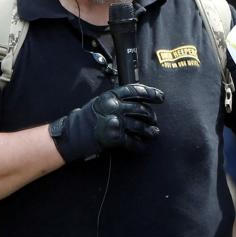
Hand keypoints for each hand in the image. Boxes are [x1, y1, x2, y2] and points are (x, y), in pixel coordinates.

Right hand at [49, 83, 164, 162]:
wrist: (74, 134)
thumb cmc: (88, 118)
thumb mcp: (101, 102)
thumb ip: (117, 100)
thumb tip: (137, 101)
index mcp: (111, 96)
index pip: (135, 90)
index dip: (150, 93)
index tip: (161, 97)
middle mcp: (114, 107)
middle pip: (141, 109)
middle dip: (151, 116)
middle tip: (154, 120)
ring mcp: (115, 122)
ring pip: (140, 125)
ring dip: (149, 130)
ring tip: (154, 132)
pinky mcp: (114, 137)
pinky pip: (132, 141)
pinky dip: (139, 145)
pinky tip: (142, 146)